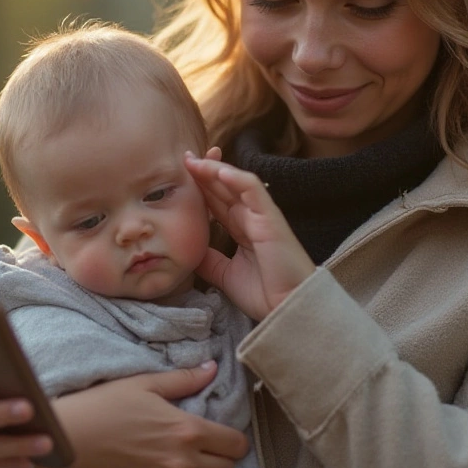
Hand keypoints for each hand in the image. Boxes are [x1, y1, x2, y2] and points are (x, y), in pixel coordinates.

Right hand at [36, 362, 249, 467]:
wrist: (69, 437)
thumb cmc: (105, 405)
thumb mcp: (145, 384)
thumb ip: (183, 379)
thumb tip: (213, 368)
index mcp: (187, 428)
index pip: (236, 445)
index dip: (233, 442)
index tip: (222, 441)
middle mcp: (182, 461)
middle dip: (218, 463)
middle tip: (201, 456)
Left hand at [185, 152, 315, 319]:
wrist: (287, 309)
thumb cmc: (264, 294)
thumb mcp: (224, 274)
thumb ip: (207, 258)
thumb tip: (185, 246)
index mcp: (241, 228)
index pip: (218, 199)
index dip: (200, 185)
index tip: (181, 174)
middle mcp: (251, 217)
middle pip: (224, 186)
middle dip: (204, 170)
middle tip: (183, 157)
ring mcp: (261, 215)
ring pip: (236, 182)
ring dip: (214, 169)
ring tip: (194, 161)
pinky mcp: (271, 217)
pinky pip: (253, 190)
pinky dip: (236, 178)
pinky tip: (218, 170)